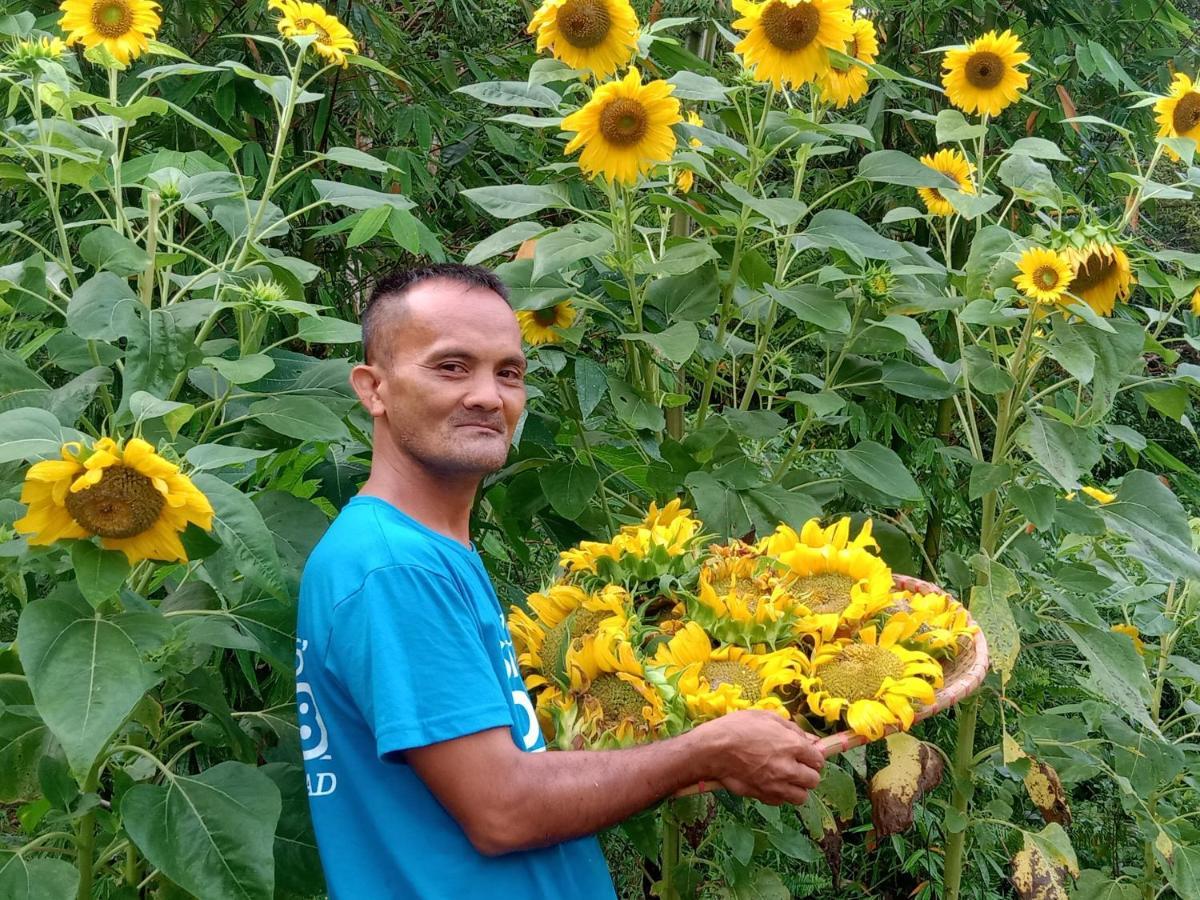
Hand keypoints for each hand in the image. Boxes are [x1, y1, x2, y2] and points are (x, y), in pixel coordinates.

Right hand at [693, 710, 823, 805]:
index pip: (818, 759)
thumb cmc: (737, 727)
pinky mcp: (763, 796)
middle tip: (796, 765)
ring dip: (797, 788)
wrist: (712, 749)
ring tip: (785, 778)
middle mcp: (789, 769)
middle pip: (814, 780)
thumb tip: (810, 740)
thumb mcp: (766, 717)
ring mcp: (776, 785)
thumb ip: (792, 728)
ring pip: (801, 797)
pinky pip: (781, 801)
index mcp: (792, 746)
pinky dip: (780, 795)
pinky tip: (770, 783)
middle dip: (808, 772)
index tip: (806, 753)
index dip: (813, 755)